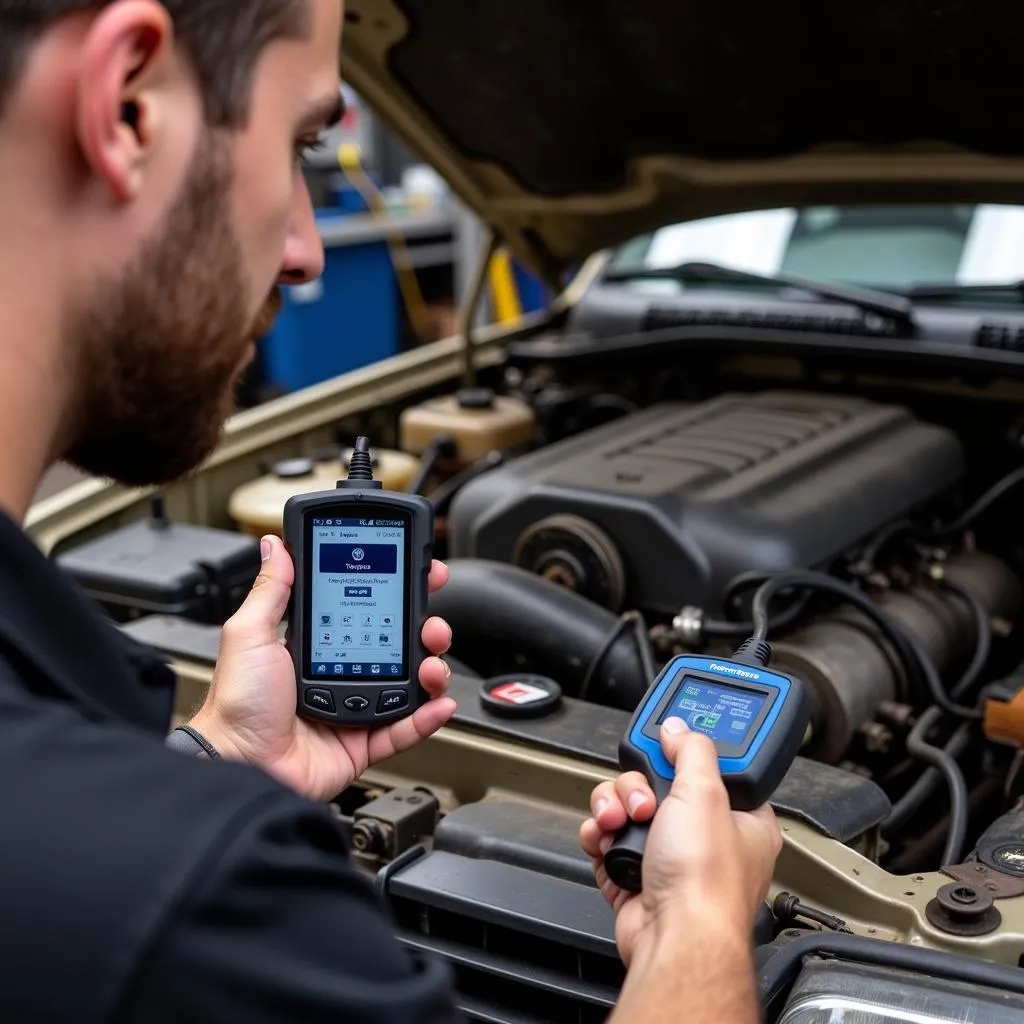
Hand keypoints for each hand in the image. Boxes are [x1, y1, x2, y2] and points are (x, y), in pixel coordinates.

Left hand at [189, 535, 455, 801]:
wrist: (239, 763)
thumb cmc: (236, 704)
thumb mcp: (250, 634)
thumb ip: (271, 590)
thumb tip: (275, 546)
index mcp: (318, 645)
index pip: (367, 610)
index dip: (397, 593)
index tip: (421, 575)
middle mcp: (341, 673)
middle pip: (398, 645)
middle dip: (425, 629)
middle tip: (432, 624)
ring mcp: (354, 707)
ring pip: (408, 684)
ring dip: (430, 669)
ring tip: (431, 665)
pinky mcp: (362, 743)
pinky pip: (404, 729)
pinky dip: (427, 717)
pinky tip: (439, 702)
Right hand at [579, 718, 781, 966]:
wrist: (673, 937)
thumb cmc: (705, 882)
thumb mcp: (704, 792)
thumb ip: (690, 750)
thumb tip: (676, 728)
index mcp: (740, 819)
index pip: (710, 769)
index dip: (683, 754)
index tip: (663, 747)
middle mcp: (705, 839)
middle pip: (658, 784)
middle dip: (637, 786)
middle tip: (644, 799)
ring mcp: (668, 858)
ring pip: (627, 808)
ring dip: (614, 808)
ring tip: (620, 822)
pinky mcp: (635, 876)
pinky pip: (607, 838)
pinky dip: (599, 836)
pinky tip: (605, 840)